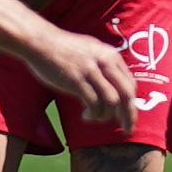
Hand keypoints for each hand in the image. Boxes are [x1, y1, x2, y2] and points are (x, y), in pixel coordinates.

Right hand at [20, 27, 139, 125]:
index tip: (127, 116)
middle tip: (126, 130)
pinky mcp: (76, 80)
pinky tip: (86, 116)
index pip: (130, 84)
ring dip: (107, 116)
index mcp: (111, 56)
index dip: (131, 104)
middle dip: (128, 116)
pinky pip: (94, 104)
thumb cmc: (64, 48)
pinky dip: (93, 114)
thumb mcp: (92, 50)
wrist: (40, 41)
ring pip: (112, 101)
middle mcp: (105, 62)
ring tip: (96, 118)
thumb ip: (105, 65)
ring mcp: (91, 71)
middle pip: (126, 95)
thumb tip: (114, 87)